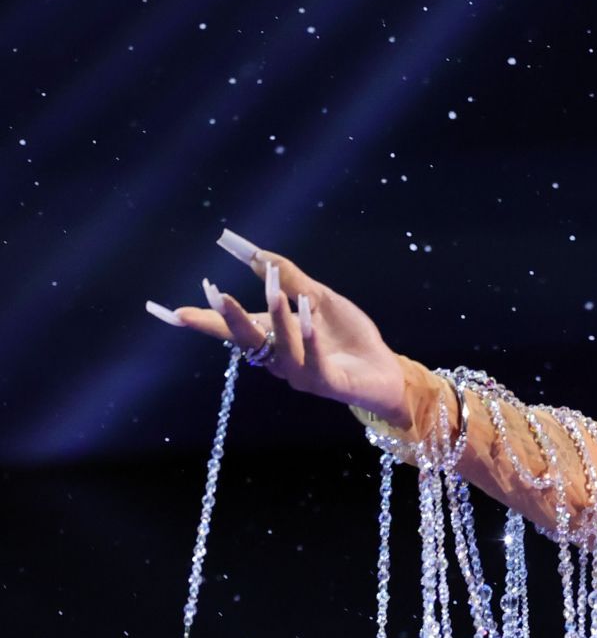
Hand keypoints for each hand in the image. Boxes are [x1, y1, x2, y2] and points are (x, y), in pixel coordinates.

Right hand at [146, 230, 409, 422]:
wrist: (386, 371)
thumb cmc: (348, 337)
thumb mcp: (320, 299)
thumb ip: (290, 279)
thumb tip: (257, 254)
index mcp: (273, 339)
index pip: (231, 330)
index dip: (202, 321)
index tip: (169, 311)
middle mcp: (279, 360)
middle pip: (247, 339)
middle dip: (230, 317)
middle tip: (215, 293)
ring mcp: (302, 374)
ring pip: (281, 347)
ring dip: (276, 317)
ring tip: (274, 289)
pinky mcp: (328, 383)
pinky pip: (314, 361)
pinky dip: (309, 338)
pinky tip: (308, 315)